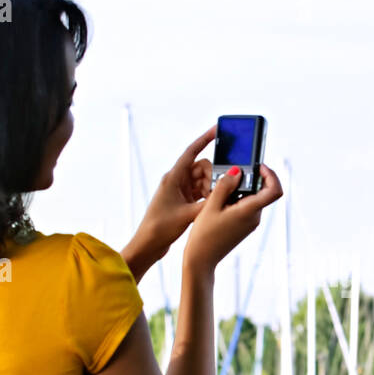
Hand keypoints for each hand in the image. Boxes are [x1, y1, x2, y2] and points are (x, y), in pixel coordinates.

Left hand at [126, 126, 217, 266]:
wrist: (148, 245)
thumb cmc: (160, 228)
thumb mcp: (188, 215)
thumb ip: (208, 202)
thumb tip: (226, 192)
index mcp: (173, 178)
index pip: (191, 152)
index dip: (205, 139)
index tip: (217, 130)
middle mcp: (176, 181)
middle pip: (202, 168)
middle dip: (213, 176)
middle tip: (218, 191)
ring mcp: (180, 191)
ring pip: (203, 180)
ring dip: (211, 188)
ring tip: (214, 201)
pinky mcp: (183, 201)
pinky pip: (200, 191)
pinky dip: (208, 195)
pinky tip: (213, 204)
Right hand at [184, 160, 281, 271]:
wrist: (202, 259)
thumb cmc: (204, 235)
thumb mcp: (211, 206)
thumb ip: (225, 186)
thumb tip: (238, 171)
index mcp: (249, 212)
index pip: (274, 190)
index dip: (271, 175)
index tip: (259, 166)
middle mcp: (254, 217)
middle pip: (263, 191)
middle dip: (251, 178)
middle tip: (233, 172)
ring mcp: (251, 222)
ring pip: (254, 197)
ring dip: (242, 188)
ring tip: (222, 186)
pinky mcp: (245, 225)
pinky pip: (247, 205)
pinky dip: (237, 197)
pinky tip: (221, 199)